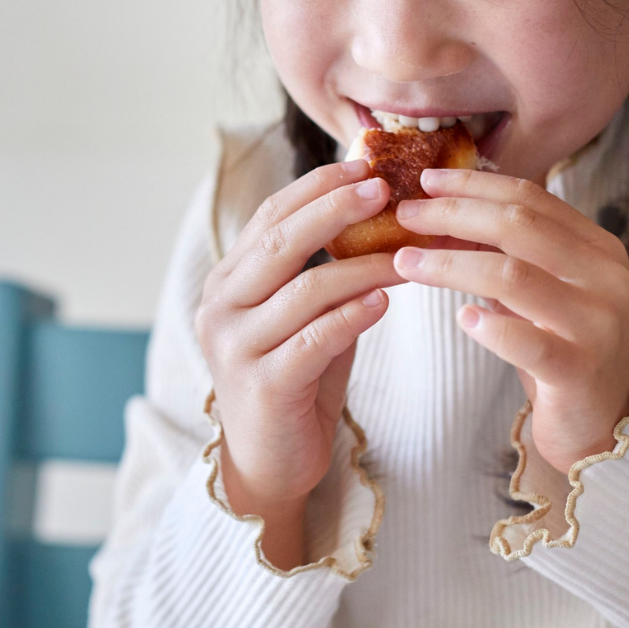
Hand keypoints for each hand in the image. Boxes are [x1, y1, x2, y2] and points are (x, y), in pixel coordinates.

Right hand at [195, 159, 403, 565]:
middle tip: (384, 189)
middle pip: (281, 241)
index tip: (365, 166)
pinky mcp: (263, 386)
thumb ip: (324, 270)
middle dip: (336, 209)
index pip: (271, 216)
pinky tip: (385, 301)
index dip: (318, 188)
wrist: (270, 461)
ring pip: (306, 290)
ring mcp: (236, 346)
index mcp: (229, 280)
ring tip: (407, 254)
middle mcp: (221, 306)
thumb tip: (378, 214)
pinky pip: (315, 339)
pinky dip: (354, 315)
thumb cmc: (296, 378)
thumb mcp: (305, 314)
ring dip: (363, 267)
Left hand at [393, 169, 628, 473]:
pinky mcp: (579, 371)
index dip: (474, 185)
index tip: (426, 181)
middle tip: (406, 215)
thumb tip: (441, 210)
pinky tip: (460, 318)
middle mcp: (606, 278)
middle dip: (454, 214)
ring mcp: (597, 325)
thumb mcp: (544, 289)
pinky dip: (489, 326)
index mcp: (598, 248)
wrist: (604, 424)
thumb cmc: (562, 348)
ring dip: (450, 264)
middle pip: (519, 226)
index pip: (531, 198)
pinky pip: (527, 342)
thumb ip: (511, 251)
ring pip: (513, 276)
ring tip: (406, 262)